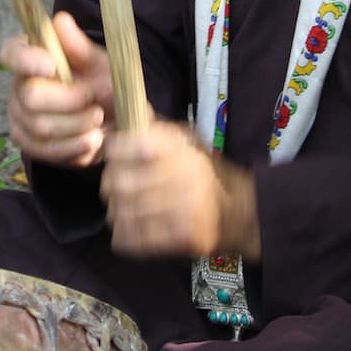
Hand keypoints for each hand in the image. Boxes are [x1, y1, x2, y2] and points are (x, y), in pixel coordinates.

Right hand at [1, 11, 113, 167]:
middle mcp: (18, 86)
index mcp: (32, 57)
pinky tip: (91, 139)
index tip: (52, 65)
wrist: (115, 121)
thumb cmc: (104, 84)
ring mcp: (20, 117)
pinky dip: (75, 147)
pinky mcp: (29, 145)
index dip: (27, 60)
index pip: (12, 53)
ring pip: (40, 128)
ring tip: (98, 120)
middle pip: (29, 97)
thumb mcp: (100, 63)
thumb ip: (80, 46)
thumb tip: (60, 20)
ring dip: (77, 126)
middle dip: (69, 102)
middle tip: (94, 101)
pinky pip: (46, 151)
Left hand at [100, 120, 260, 260]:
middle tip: (111, 187)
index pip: (132, 145)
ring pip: (125, 213)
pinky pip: (136, 240)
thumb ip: (154, 128)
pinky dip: (124, 236)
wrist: (241, 210)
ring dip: (116, 212)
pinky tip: (128, 229)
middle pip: (121, 182)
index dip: (114, 150)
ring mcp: (185, 208)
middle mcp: (184, 175)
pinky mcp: (184, 237)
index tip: (113, 154)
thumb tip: (126, 110)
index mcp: (180, 147)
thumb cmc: (204, 171)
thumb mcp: (185, 140)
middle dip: (110, 184)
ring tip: (120, 209)